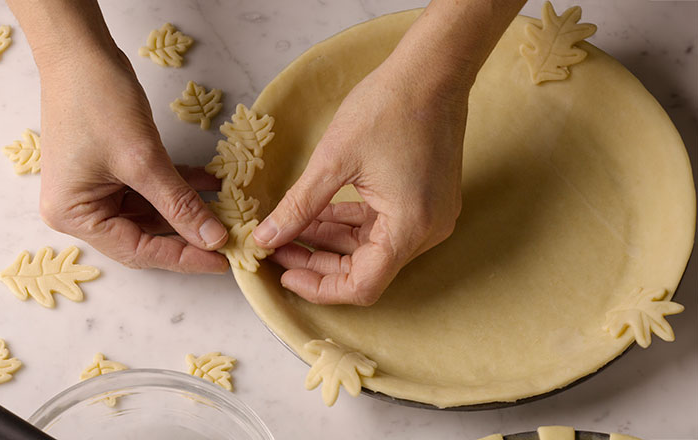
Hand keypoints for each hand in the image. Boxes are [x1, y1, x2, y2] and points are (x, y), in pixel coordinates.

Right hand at [38, 50, 228, 272]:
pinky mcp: (111, 171)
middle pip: (144, 236)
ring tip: (227, 214)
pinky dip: (179, 187)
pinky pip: (150, 190)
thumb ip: (179, 204)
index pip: (137, 251)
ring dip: (187, 211)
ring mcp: (95, 190)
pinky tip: (211, 184)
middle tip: (229, 242)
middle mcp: (80, 210)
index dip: (183, 258)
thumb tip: (213, 239)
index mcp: (74, 216)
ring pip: (151, 214)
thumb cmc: (98, 102)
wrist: (80, 52)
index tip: (222, 262)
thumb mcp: (143, 160)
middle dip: (187, 236)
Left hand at [253, 53, 469, 304]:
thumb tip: (265, 238)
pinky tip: (316, 214)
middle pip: (366, 268)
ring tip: (289, 230)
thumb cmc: (388, 107)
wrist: (432, 70)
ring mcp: (429, 216)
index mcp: (410, 227)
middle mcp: (426, 230)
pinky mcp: (425, 200)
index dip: (319, 287)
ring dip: (331, 242)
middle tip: (277, 250)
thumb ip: (298, 206)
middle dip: (319, 263)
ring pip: (372, 247)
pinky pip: (383, 225)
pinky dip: (350, 223)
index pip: (363, 285)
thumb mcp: (333, 161)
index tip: (285, 276)